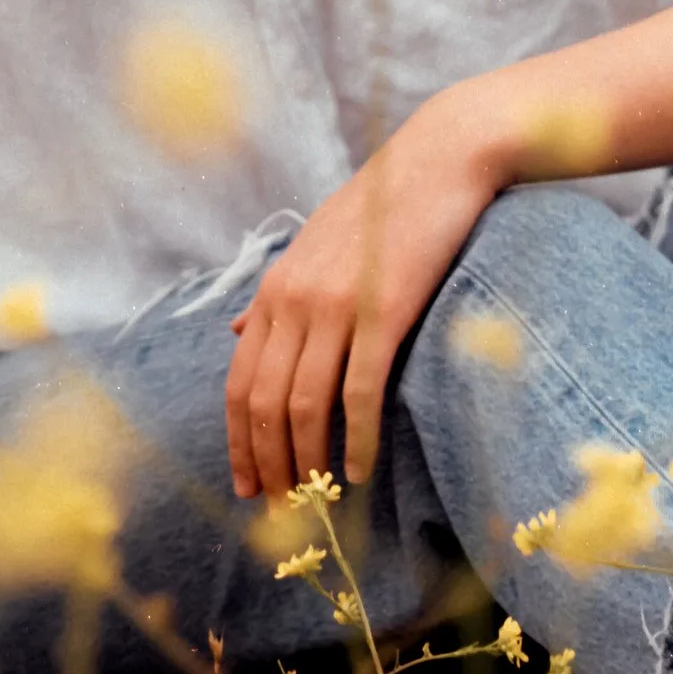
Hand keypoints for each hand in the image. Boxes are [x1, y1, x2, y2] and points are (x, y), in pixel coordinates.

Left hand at [224, 93, 507, 501]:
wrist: (438, 159)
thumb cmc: (379, 208)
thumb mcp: (312, 246)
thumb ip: (275, 294)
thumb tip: (234, 331)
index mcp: (275, 288)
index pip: (238, 382)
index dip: (237, 442)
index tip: (247, 487)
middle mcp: (294, 299)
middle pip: (263, 404)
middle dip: (268, 466)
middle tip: (283, 514)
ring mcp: (336, 306)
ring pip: (304, 406)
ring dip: (307, 465)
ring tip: (319, 504)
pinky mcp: (383, 312)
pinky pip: (359, 392)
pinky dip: (354, 440)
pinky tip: (359, 472)